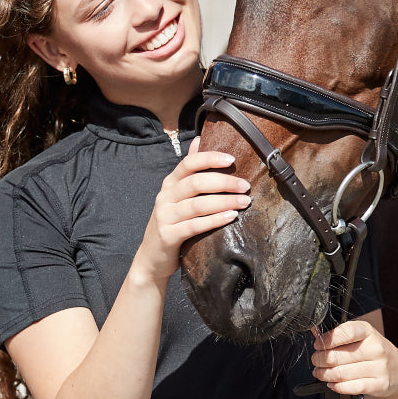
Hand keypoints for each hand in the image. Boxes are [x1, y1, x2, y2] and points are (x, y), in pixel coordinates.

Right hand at [135, 137, 250, 284]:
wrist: (152, 258)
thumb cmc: (171, 224)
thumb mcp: (177, 196)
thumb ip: (189, 171)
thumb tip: (200, 140)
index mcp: (169, 184)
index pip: (188, 163)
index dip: (210, 158)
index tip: (232, 159)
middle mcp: (165, 197)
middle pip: (195, 183)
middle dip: (224, 182)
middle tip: (245, 186)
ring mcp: (164, 216)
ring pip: (197, 204)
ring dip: (224, 201)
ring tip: (244, 202)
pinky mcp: (168, 236)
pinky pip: (194, 225)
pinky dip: (214, 220)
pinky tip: (230, 217)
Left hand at [310, 320, 397, 398]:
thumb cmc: (373, 350)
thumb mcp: (362, 336)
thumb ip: (341, 335)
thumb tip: (316, 333)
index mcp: (369, 332)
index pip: (346, 332)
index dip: (328, 339)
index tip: (317, 344)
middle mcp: (376, 348)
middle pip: (338, 356)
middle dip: (321, 359)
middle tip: (316, 360)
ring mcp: (379, 367)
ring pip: (342, 373)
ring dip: (325, 374)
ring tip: (320, 373)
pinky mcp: (379, 384)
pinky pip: (351, 387)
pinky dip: (337, 387)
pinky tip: (332, 384)